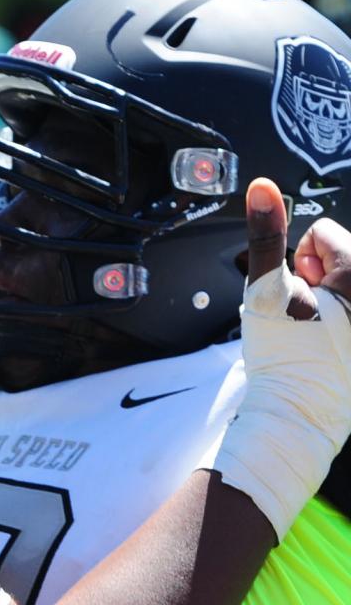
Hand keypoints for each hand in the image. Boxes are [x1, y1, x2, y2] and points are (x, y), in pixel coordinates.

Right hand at [212, 178, 350, 539]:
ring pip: (339, 288)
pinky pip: (341, 318)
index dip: (296, 260)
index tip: (295, 291)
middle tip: (301, 314)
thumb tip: (262, 188)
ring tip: (309, 334)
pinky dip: (332, 327)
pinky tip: (320, 349)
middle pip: (334, 259)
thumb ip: (266, 236)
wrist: (295, 415)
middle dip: (313, 280)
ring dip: (321, 303)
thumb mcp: (267, 290)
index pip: (321, 233)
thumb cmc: (285, 358)